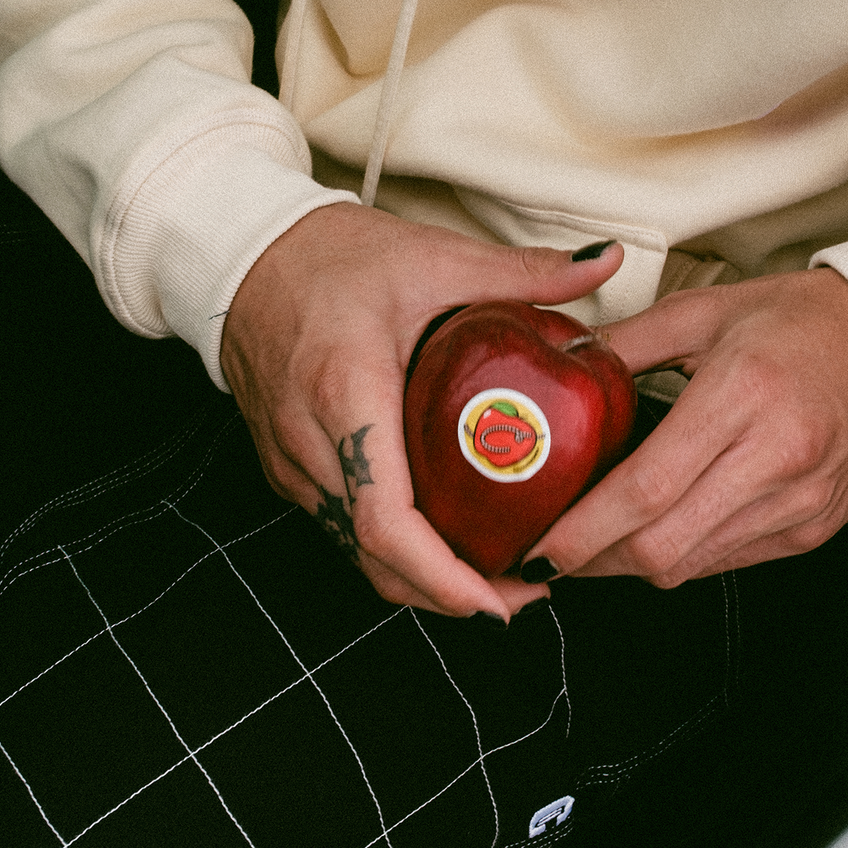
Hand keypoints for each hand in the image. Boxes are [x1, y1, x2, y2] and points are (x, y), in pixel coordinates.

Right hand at [220, 205, 623, 618]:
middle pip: (374, 555)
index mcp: (345, 391)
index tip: (499, 598)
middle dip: (449, 593)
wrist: (241, 250)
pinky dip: (391, 547)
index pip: (385, 520)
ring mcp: (289, 460)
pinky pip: (339, 525)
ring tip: (497, 571)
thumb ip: (523, 270)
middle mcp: (308, 440)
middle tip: (525, 593)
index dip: (442, 577)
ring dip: (420, 576)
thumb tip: (606, 262)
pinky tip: (441, 535)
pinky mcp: (284, 464)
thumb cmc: (330, 253)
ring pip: (354, 551)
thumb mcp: (434, 255)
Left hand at [520, 269, 847, 585]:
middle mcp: (776, 459)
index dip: (584, 528)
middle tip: (553, 549)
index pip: (647, 489)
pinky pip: (731, 561)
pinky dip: (685, 555)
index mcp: (742, 396)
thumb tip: (565, 361)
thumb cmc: (805, 320)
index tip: (542, 540)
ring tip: (596, 542)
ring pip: (693, 565)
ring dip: (635, 563)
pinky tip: (660, 532)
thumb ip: (628, 342)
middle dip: (596, 560)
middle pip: (663, 546)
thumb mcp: (706, 310)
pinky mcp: (816, 528)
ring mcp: (800, 503)